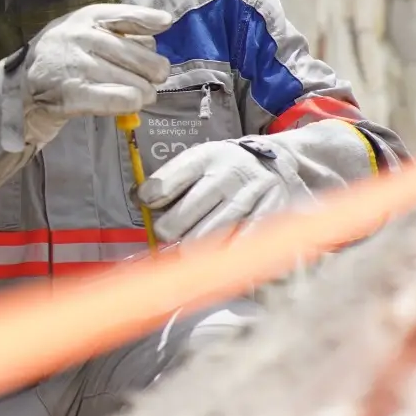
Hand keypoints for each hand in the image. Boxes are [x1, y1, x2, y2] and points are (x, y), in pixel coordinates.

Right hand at [23, 3, 173, 145]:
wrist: (20, 89)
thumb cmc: (62, 58)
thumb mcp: (83, 31)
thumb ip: (119, 27)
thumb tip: (160, 27)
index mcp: (85, 19)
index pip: (127, 16)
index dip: (149, 21)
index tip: (165, 24)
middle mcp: (81, 37)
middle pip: (144, 58)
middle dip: (154, 73)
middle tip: (148, 79)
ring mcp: (77, 66)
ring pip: (139, 84)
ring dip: (143, 93)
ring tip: (132, 93)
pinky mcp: (75, 95)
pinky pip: (124, 100)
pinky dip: (131, 104)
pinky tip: (126, 103)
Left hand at [141, 139, 297, 243]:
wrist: (277, 163)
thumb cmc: (225, 168)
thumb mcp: (197, 161)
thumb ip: (168, 181)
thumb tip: (138, 200)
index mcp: (204, 159)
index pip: (163, 185)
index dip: (148, 199)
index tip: (146, 203)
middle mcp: (227, 176)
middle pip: (181, 217)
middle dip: (167, 230)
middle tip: (169, 232)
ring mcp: (249, 197)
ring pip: (205, 237)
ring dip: (189, 248)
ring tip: (188, 246)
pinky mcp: (269, 217)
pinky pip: (235, 247)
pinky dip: (220, 256)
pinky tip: (214, 255)